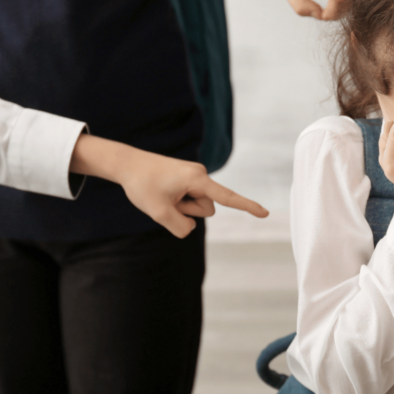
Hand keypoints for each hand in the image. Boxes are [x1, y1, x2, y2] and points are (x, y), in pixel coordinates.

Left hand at [69, 135, 268, 237]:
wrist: (127, 164)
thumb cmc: (142, 185)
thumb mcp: (159, 213)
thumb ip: (181, 228)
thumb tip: (191, 228)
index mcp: (198, 179)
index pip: (228, 197)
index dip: (248, 207)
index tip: (266, 214)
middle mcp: (201, 175)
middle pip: (207, 208)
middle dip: (188, 211)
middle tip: (164, 199)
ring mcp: (195, 176)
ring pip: (198, 205)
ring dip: (181, 206)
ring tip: (162, 194)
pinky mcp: (189, 179)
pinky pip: (190, 199)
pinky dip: (178, 201)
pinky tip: (163, 192)